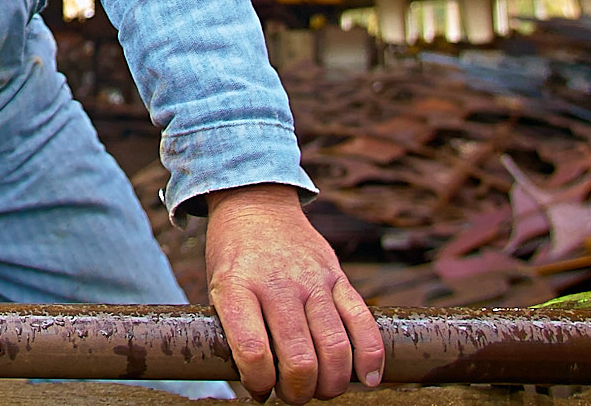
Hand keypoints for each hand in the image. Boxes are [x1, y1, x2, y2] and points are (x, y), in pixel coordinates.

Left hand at [204, 184, 383, 402]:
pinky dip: (370, 358)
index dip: (260, 383)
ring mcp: (312, 279)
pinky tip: (367, 378)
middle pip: (300, 359)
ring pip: (335, 347)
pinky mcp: (339, 276)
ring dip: (330, 384)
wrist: (256, 203)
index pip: (253, 351)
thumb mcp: (219, 289)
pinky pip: (362, 322)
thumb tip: (262, 389)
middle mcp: (277, 283)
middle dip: (298, 392)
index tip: (260, 389)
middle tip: (292, 395)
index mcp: (238, 287)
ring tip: (320, 389)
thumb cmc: (234, 258)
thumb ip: (238, 333)